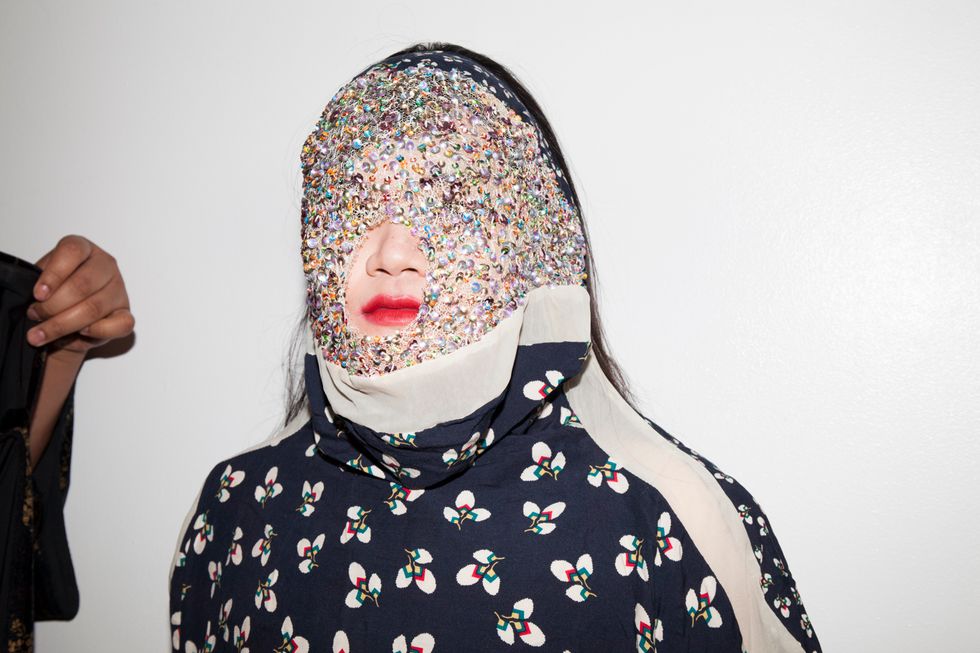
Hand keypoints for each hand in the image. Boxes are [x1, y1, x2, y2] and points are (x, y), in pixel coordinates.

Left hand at [27, 235, 134, 362]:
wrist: (66, 312)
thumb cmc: (54, 292)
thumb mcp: (41, 278)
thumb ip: (38, 282)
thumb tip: (38, 298)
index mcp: (84, 249)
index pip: (72, 252)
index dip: (53, 274)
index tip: (38, 294)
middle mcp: (105, 265)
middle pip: (82, 284)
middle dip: (53, 306)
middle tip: (35, 316)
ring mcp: (119, 289)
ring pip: (94, 308)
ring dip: (64, 325)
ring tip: (42, 334)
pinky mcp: (125, 313)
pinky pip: (120, 324)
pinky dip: (98, 331)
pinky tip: (81, 333)